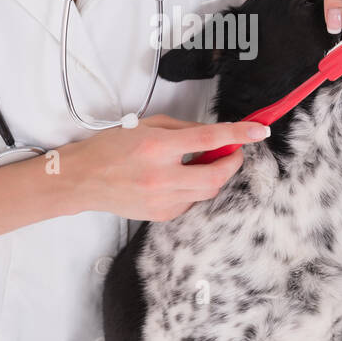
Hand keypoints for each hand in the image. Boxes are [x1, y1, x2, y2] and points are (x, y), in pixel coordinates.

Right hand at [58, 115, 269, 220]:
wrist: (82, 179)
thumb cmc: (110, 148)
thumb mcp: (147, 126)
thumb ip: (184, 130)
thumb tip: (214, 134)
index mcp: (158, 147)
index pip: (209, 139)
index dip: (239, 134)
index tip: (259, 130)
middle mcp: (161, 176)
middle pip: (216, 175)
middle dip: (233, 163)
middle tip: (233, 152)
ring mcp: (162, 200)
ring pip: (207, 191)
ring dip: (213, 176)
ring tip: (200, 163)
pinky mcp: (161, 215)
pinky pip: (191, 202)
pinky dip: (194, 189)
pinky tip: (179, 179)